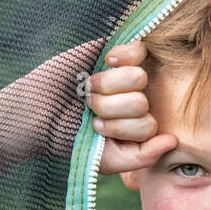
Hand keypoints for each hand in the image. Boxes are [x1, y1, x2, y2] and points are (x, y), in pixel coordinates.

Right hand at [85, 40, 178, 175]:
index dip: (121, 130)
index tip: (98, 130)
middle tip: (90, 109)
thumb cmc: (72, 139)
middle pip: (141, 103)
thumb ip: (143, 156)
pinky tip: (106, 62)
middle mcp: (136, 100)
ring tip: (90, 90)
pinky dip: (122, 55)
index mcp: (138, 126)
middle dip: (109, 109)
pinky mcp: (118, 50)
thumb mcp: (108, 160)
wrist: (38, 111)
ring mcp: (129, 75)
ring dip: (107, 86)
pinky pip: (138, 48)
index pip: (148, 126)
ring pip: (138, 77)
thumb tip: (172, 140)